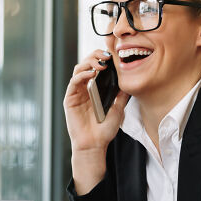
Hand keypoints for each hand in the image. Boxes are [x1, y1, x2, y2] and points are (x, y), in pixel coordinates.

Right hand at [64, 50, 128, 193]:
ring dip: (89, 62)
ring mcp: (76, 92)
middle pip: (87, 64)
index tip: (113, 55)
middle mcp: (85, 88)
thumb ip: (121, 95)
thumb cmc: (104, 130)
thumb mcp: (118, 109)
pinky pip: (74, 82)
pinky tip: (91, 74)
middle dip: (95, 56)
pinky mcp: (70, 99)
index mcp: (95, 89)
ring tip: (101, 63)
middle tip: (106, 56)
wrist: (94, 144)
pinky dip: (82, 75)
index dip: (103, 58)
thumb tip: (129, 82)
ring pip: (79, 69)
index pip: (97, 67)